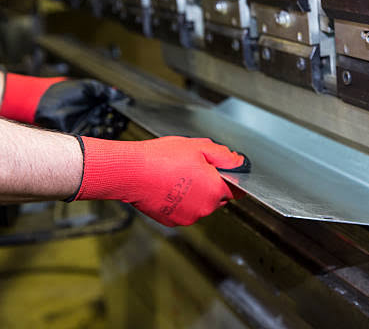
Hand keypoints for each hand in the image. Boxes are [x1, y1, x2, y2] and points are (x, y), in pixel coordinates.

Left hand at [0, 73, 127, 137]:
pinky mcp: (81, 133)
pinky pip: (94, 138)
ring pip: (105, 131)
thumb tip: (121, 94)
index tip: (125, 112)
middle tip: (120, 121)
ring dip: (111, 130)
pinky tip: (104, 131)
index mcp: (98, 104)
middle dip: (118, 123)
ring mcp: (88, 125)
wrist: (45, 101)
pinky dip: (100, 136)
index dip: (121, 112)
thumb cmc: (63, 91)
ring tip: (113, 127)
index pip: (114, 111)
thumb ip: (105, 90)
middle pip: (112, 122)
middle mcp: (94, 116)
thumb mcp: (88, 87)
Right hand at [72, 136, 249, 226]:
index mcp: (215, 190)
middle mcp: (205, 208)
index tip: (221, 172)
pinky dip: (181, 202)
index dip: (231, 179)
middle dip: (211, 185)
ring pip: (201, 205)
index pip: (237, 190)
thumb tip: (238, 162)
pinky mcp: (173, 221)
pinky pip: (185, 211)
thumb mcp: (199, 147)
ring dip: (196, 194)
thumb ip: (223, 156)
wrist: (131, 172)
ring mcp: (189, 217)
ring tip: (177, 177)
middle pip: (219, 198)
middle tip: (193, 169)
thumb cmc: (162, 158)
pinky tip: (168, 187)